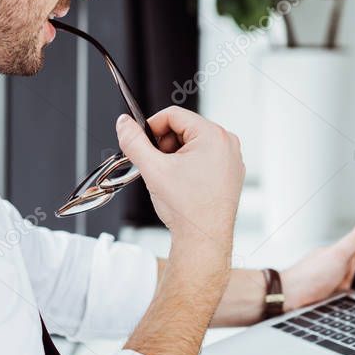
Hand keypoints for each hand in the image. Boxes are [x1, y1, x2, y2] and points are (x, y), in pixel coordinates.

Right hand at [116, 106, 244, 255]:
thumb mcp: (153, 169)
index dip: (151, 127)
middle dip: (165, 144)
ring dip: (175, 156)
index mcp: (213, 135)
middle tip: (157, 166)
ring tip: (170, 178)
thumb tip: (124, 123)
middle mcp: (227, 143)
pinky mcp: (230, 173)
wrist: (203, 240)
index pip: (174, 115)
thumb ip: (134, 141)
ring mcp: (231, 159)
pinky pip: (204, 158)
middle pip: (184, 128)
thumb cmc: (187, 208)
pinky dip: (189, 166)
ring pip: (193, 144)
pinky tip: (183, 185)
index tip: (142, 143)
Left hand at [281, 215, 354, 310]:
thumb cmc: (309, 275)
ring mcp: (334, 280)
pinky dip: (344, 298)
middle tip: (343, 280)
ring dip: (350, 291)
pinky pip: (346, 297)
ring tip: (335, 290)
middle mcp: (337, 264)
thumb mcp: (338, 254)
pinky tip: (335, 298)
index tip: (352, 269)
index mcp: (340, 251)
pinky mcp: (332, 295)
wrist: (290, 298)